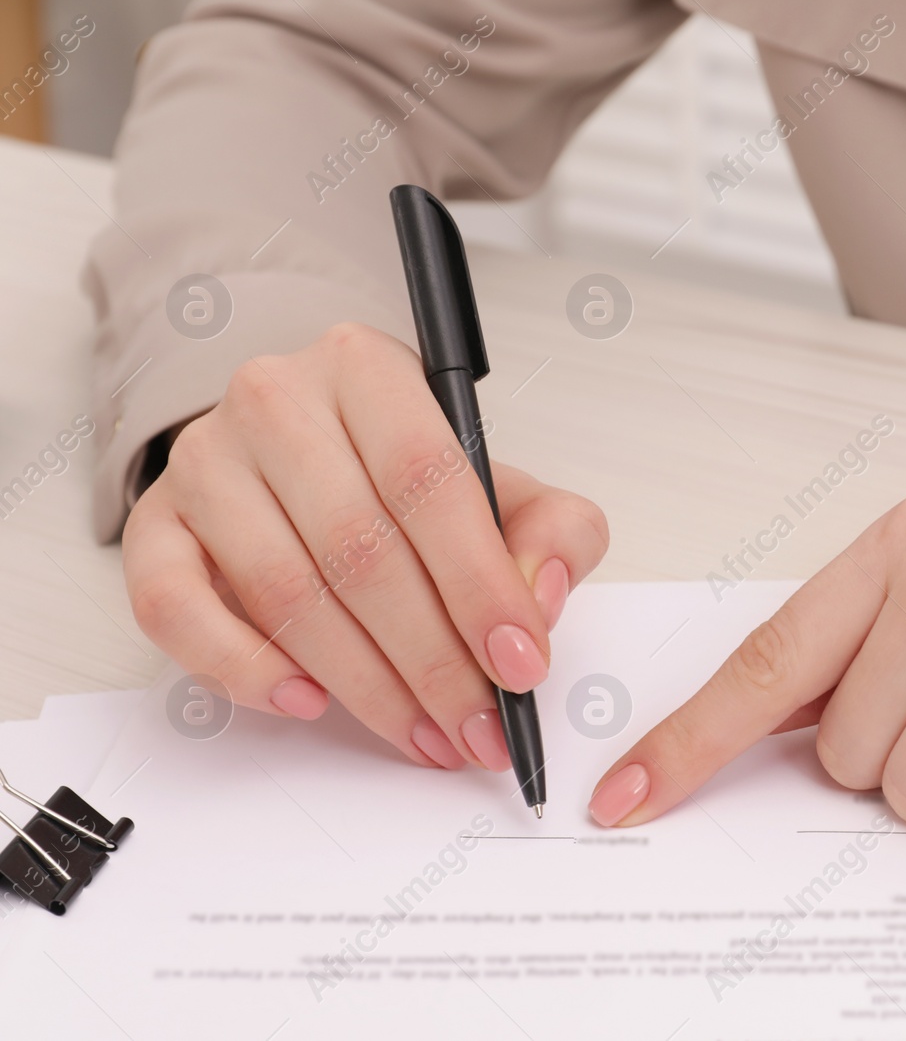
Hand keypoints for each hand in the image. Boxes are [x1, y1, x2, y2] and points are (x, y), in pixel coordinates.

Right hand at [124, 323, 608, 768]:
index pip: (429, 479)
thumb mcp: (500, 484)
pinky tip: (310, 703)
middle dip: (432, 660)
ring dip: (363, 684)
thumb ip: (553, 529)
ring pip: (284, 590)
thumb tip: (543, 595)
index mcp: (368, 369)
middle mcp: (276, 401)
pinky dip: (245, 669)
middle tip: (478, 727)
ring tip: (423, 734)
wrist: (300, 453)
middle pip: (360, 548)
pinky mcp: (156, 526)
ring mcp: (204, 462)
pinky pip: (176, 610)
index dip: (480, 584)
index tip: (520, 665)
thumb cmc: (406, 477)